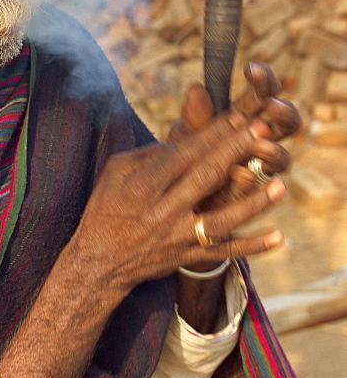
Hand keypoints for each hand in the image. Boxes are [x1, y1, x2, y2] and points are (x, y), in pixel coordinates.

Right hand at [72, 111, 284, 300]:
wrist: (99, 261)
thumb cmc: (106, 208)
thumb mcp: (115, 173)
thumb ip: (149, 155)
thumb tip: (185, 141)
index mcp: (143, 187)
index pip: (183, 155)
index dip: (211, 134)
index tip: (236, 115)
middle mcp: (162, 212)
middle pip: (205, 179)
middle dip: (235, 153)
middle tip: (263, 132)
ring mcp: (177, 237)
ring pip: (220, 219)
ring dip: (252, 203)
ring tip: (280, 185)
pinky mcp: (187, 257)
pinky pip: (223, 252)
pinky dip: (251, 246)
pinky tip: (278, 236)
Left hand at [168, 61, 299, 194]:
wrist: (172, 197)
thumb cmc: (183, 156)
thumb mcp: (185, 134)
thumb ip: (195, 116)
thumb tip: (196, 89)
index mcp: (246, 116)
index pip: (266, 92)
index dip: (264, 80)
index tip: (250, 70)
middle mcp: (261, 140)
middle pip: (287, 122)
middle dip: (283, 112)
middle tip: (270, 107)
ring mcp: (260, 169)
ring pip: (282, 159)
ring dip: (273, 150)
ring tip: (259, 145)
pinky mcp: (252, 196)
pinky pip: (260, 189)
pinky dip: (250, 181)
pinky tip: (240, 174)